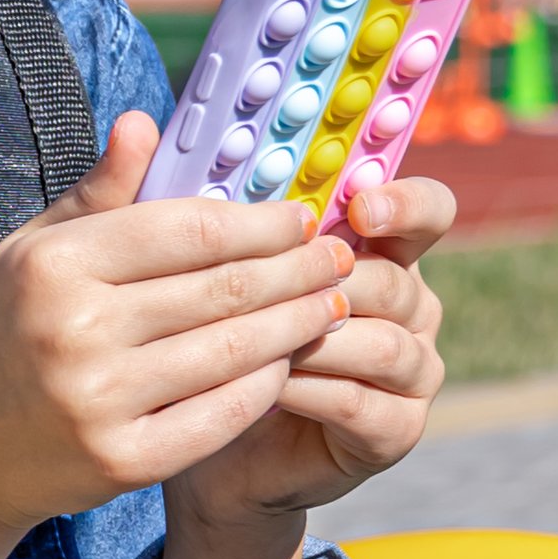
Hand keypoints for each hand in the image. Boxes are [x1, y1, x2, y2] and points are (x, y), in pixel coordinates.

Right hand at [0, 112, 357, 555]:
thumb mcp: (28, 254)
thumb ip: (96, 195)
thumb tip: (145, 122)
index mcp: (54, 264)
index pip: (187, 230)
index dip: (258, 224)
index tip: (300, 219)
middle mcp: (77, 328)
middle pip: (223, 289)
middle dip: (296, 270)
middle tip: (337, 258)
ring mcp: (101, 400)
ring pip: (235, 350)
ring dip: (297, 324)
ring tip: (332, 304)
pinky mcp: (124, 461)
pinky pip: (223, 414)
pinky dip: (266, 384)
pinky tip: (289, 363)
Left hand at [169, 172, 455, 530]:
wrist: (192, 437)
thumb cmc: (191, 336)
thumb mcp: (178, 266)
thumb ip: (166, 199)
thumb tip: (134, 121)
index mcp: (372, 249)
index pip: (424, 209)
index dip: (403, 203)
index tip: (356, 206)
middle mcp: (407, 303)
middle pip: (399, 276)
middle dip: (334, 279)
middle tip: (282, 281)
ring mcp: (410, 369)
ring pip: (385, 341)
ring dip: (318, 337)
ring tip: (257, 338)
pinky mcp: (394, 430)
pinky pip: (364, 402)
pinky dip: (312, 391)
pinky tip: (264, 387)